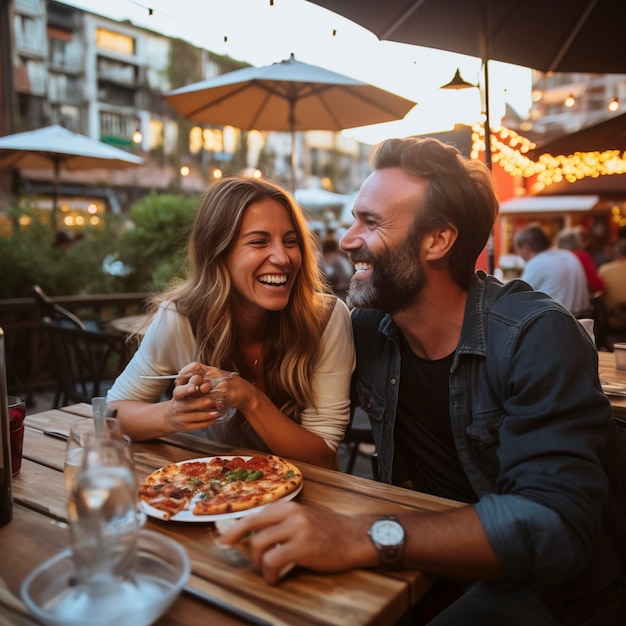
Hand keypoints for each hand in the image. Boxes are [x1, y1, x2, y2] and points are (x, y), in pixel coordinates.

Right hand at [165, 363, 233, 431]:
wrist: (169, 418)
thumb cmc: (181, 401)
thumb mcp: (182, 390)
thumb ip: (191, 384)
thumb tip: (201, 376)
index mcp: (177, 396)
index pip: (180, 392)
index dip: (186, 389)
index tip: (194, 387)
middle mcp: (178, 407)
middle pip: (189, 405)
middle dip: (201, 403)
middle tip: (211, 400)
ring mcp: (181, 418)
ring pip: (194, 417)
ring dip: (206, 414)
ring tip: (216, 412)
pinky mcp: (185, 427)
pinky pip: (196, 426)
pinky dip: (206, 423)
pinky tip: (214, 420)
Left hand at [219, 501, 375, 582]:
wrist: (355, 536)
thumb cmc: (330, 530)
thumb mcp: (304, 517)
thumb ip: (282, 521)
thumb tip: (256, 533)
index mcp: (289, 505)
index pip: (255, 514)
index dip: (236, 528)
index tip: (225, 539)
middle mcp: (291, 513)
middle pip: (252, 526)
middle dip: (240, 543)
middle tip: (243, 557)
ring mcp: (297, 529)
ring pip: (260, 544)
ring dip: (259, 562)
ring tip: (267, 570)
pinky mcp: (303, 547)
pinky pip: (274, 560)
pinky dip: (270, 572)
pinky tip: (276, 577)